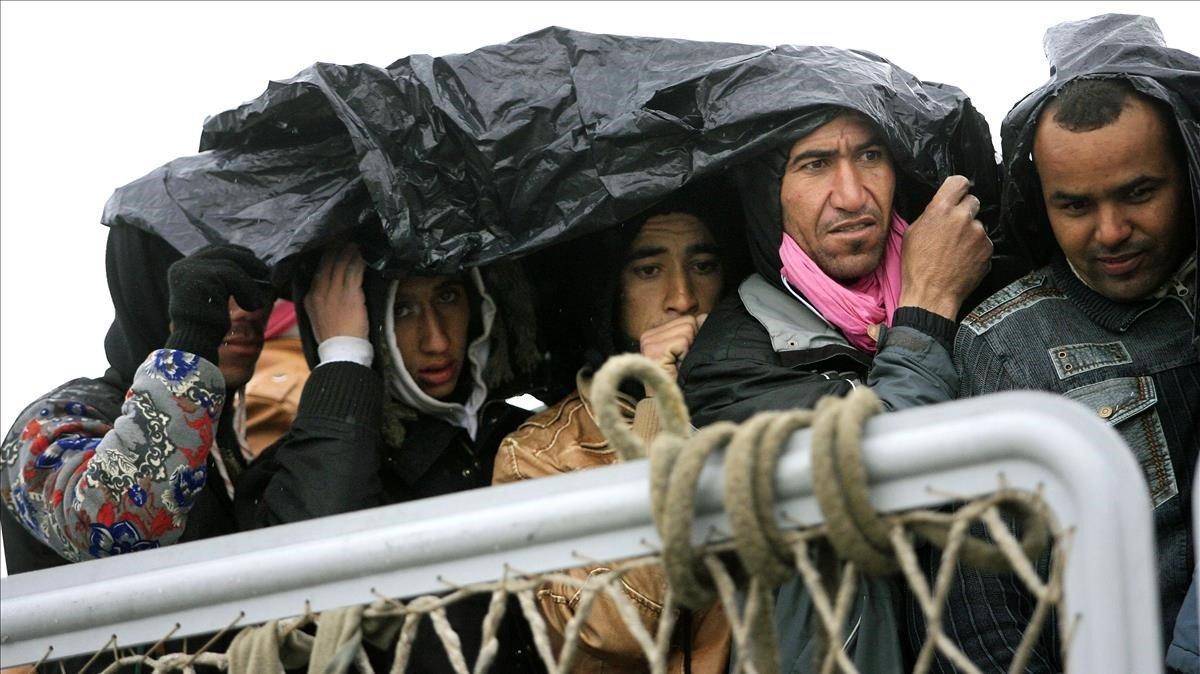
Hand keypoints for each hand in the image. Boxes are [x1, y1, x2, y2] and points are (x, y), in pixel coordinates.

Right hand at [166, 245, 272, 359]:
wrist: (196, 344)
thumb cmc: (207, 326)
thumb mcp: (213, 297)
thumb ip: (224, 280)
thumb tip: (257, 266)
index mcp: (182, 269)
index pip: (212, 250)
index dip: (235, 253)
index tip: (253, 259)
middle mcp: (183, 266)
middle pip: (223, 252)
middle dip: (248, 261)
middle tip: (265, 272)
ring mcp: (191, 271)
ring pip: (232, 266)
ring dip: (249, 284)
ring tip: (255, 302)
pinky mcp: (204, 279)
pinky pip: (236, 277)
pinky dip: (248, 292)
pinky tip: (251, 306)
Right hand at [305, 242, 368, 342]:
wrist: (341, 351)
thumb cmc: (333, 336)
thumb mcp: (318, 316)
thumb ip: (320, 299)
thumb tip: (326, 286)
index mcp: (311, 297)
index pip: (318, 270)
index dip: (326, 256)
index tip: (333, 245)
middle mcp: (321, 291)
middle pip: (328, 263)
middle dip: (337, 248)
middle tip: (345, 237)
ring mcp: (335, 293)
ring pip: (342, 265)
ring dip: (349, 252)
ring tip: (355, 243)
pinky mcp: (351, 296)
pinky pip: (354, 272)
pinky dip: (359, 261)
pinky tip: (363, 255)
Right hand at [638, 314, 707, 380]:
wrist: (668, 401)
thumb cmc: (679, 379)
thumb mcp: (685, 352)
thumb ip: (693, 332)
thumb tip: (705, 316)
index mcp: (653, 334)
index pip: (686, 320)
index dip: (694, 338)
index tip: (685, 356)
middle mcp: (648, 335)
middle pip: (688, 321)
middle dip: (693, 342)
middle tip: (683, 361)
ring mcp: (649, 342)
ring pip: (687, 329)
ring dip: (689, 348)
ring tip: (680, 363)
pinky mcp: (653, 349)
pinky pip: (683, 340)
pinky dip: (686, 353)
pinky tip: (677, 365)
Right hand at [897, 175, 992, 318]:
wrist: (932, 294)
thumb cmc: (917, 265)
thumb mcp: (913, 233)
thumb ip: (931, 214)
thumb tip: (941, 207)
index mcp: (941, 209)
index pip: (959, 182)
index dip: (959, 188)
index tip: (959, 194)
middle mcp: (963, 217)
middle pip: (972, 201)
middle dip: (964, 212)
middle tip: (954, 228)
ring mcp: (979, 233)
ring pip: (978, 224)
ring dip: (970, 233)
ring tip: (955, 250)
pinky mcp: (988, 249)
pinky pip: (983, 242)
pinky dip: (976, 249)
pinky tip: (963, 260)